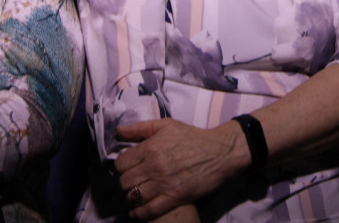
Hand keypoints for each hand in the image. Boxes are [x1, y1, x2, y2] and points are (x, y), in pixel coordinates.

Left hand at [115, 118, 246, 219]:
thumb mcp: (167, 125)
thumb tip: (118, 131)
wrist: (220, 152)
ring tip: (133, 196)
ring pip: (133, 196)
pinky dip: (139, 213)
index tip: (127, 169)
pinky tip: (137, 211)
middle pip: (125, 181)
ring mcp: (164, 183)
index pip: (120, 163)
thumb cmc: (193, 137)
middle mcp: (154, 166)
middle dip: (125, 183)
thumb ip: (140, 128)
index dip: (121, 167)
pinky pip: (148, 210)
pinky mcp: (174, 198)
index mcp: (150, 147)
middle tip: (131, 182)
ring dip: (131, 198)